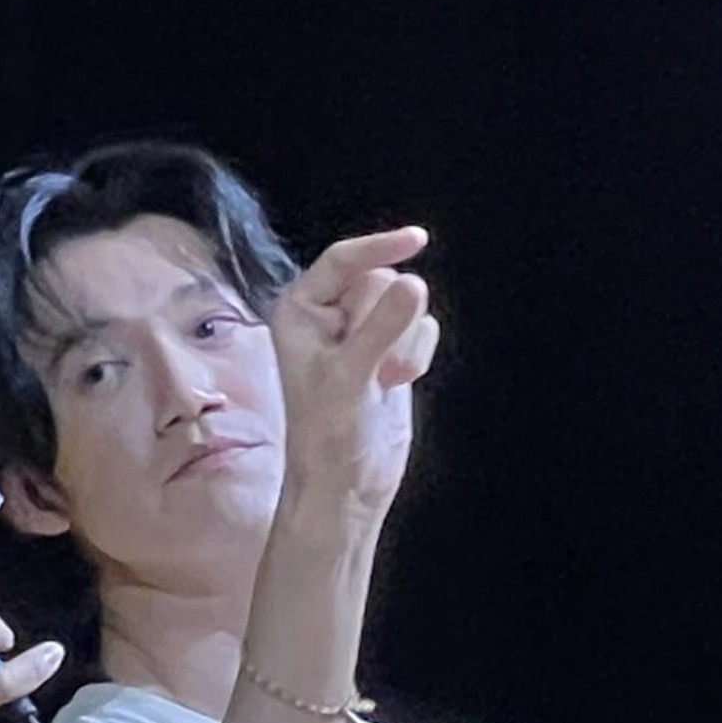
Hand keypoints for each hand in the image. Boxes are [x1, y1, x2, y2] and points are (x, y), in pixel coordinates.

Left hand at [267, 227, 439, 515]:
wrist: (347, 482)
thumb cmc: (329, 434)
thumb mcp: (350, 377)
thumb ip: (380, 328)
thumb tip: (415, 283)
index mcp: (299, 311)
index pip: (342, 261)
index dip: (378, 248)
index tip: (417, 240)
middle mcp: (327, 315)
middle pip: (380, 281)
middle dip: (386, 323)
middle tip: (373, 366)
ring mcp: (361, 332)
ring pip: (406, 304)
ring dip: (403, 344)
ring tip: (382, 381)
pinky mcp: (390, 349)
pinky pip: (422, 327)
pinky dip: (416, 355)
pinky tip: (395, 385)